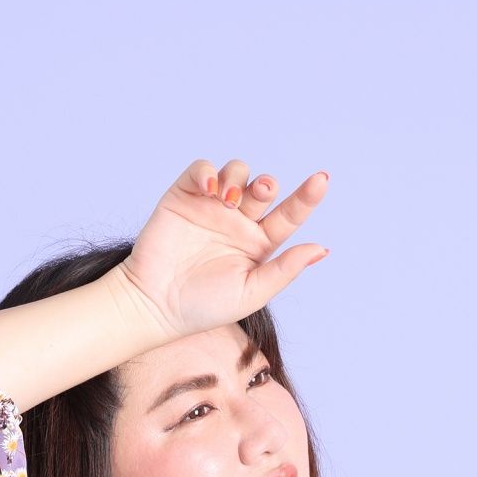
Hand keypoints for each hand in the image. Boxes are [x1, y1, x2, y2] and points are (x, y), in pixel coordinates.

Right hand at [113, 158, 329, 341]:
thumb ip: (284, 270)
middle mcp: (238, 221)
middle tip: (261, 192)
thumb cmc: (204, 306)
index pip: (289, 215)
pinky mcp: (184, 196)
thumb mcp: (252, 293)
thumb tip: (321, 249)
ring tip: (227, 199)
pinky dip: (208, 171)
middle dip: (266, 184)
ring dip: (237, 178)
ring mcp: (210, 207)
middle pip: (263, 188)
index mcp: (259, 244)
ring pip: (236, 172)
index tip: (322, 180)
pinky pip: (201, 170)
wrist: (154, 305)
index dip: (307, 197)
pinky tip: (210, 189)